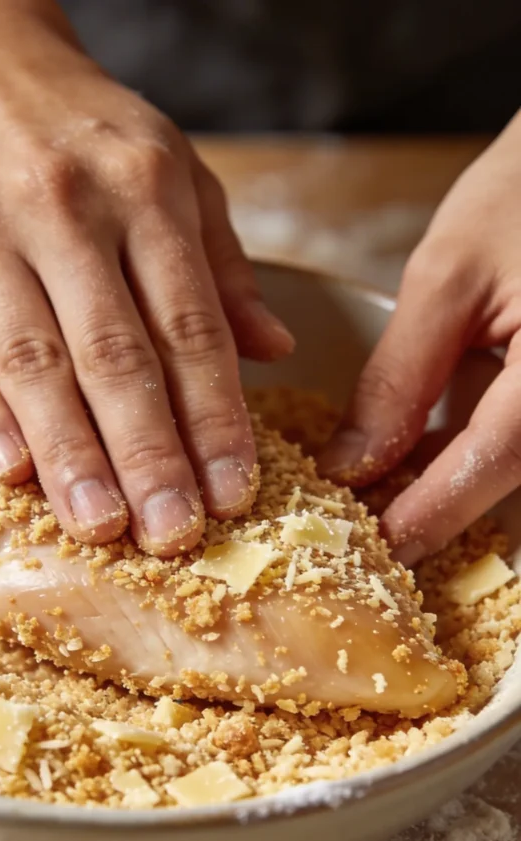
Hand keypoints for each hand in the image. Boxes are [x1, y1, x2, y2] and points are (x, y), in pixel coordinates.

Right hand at [0, 1, 292, 555]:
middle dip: (149, 455)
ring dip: (70, 454)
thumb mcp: (174, 170)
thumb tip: (275, 351)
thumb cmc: (82, 128)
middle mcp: (68, 210)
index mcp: (147, 191)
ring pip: (35, 362)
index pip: (190, 327)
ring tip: (100, 527)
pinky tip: (12, 472)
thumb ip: (221, 265)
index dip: (214, 418)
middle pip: (116, 356)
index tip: (233, 493)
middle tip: (172, 535)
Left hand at [318, 110, 520, 564]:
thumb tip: (351, 465)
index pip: (496, 462)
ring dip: (460, 484)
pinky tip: (432, 453)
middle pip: (515, 478)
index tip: (376, 549)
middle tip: (373, 531)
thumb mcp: (448, 277)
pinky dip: (483, 454)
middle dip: (442, 508)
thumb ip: (400, 379)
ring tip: (387, 492)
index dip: (430, 513)